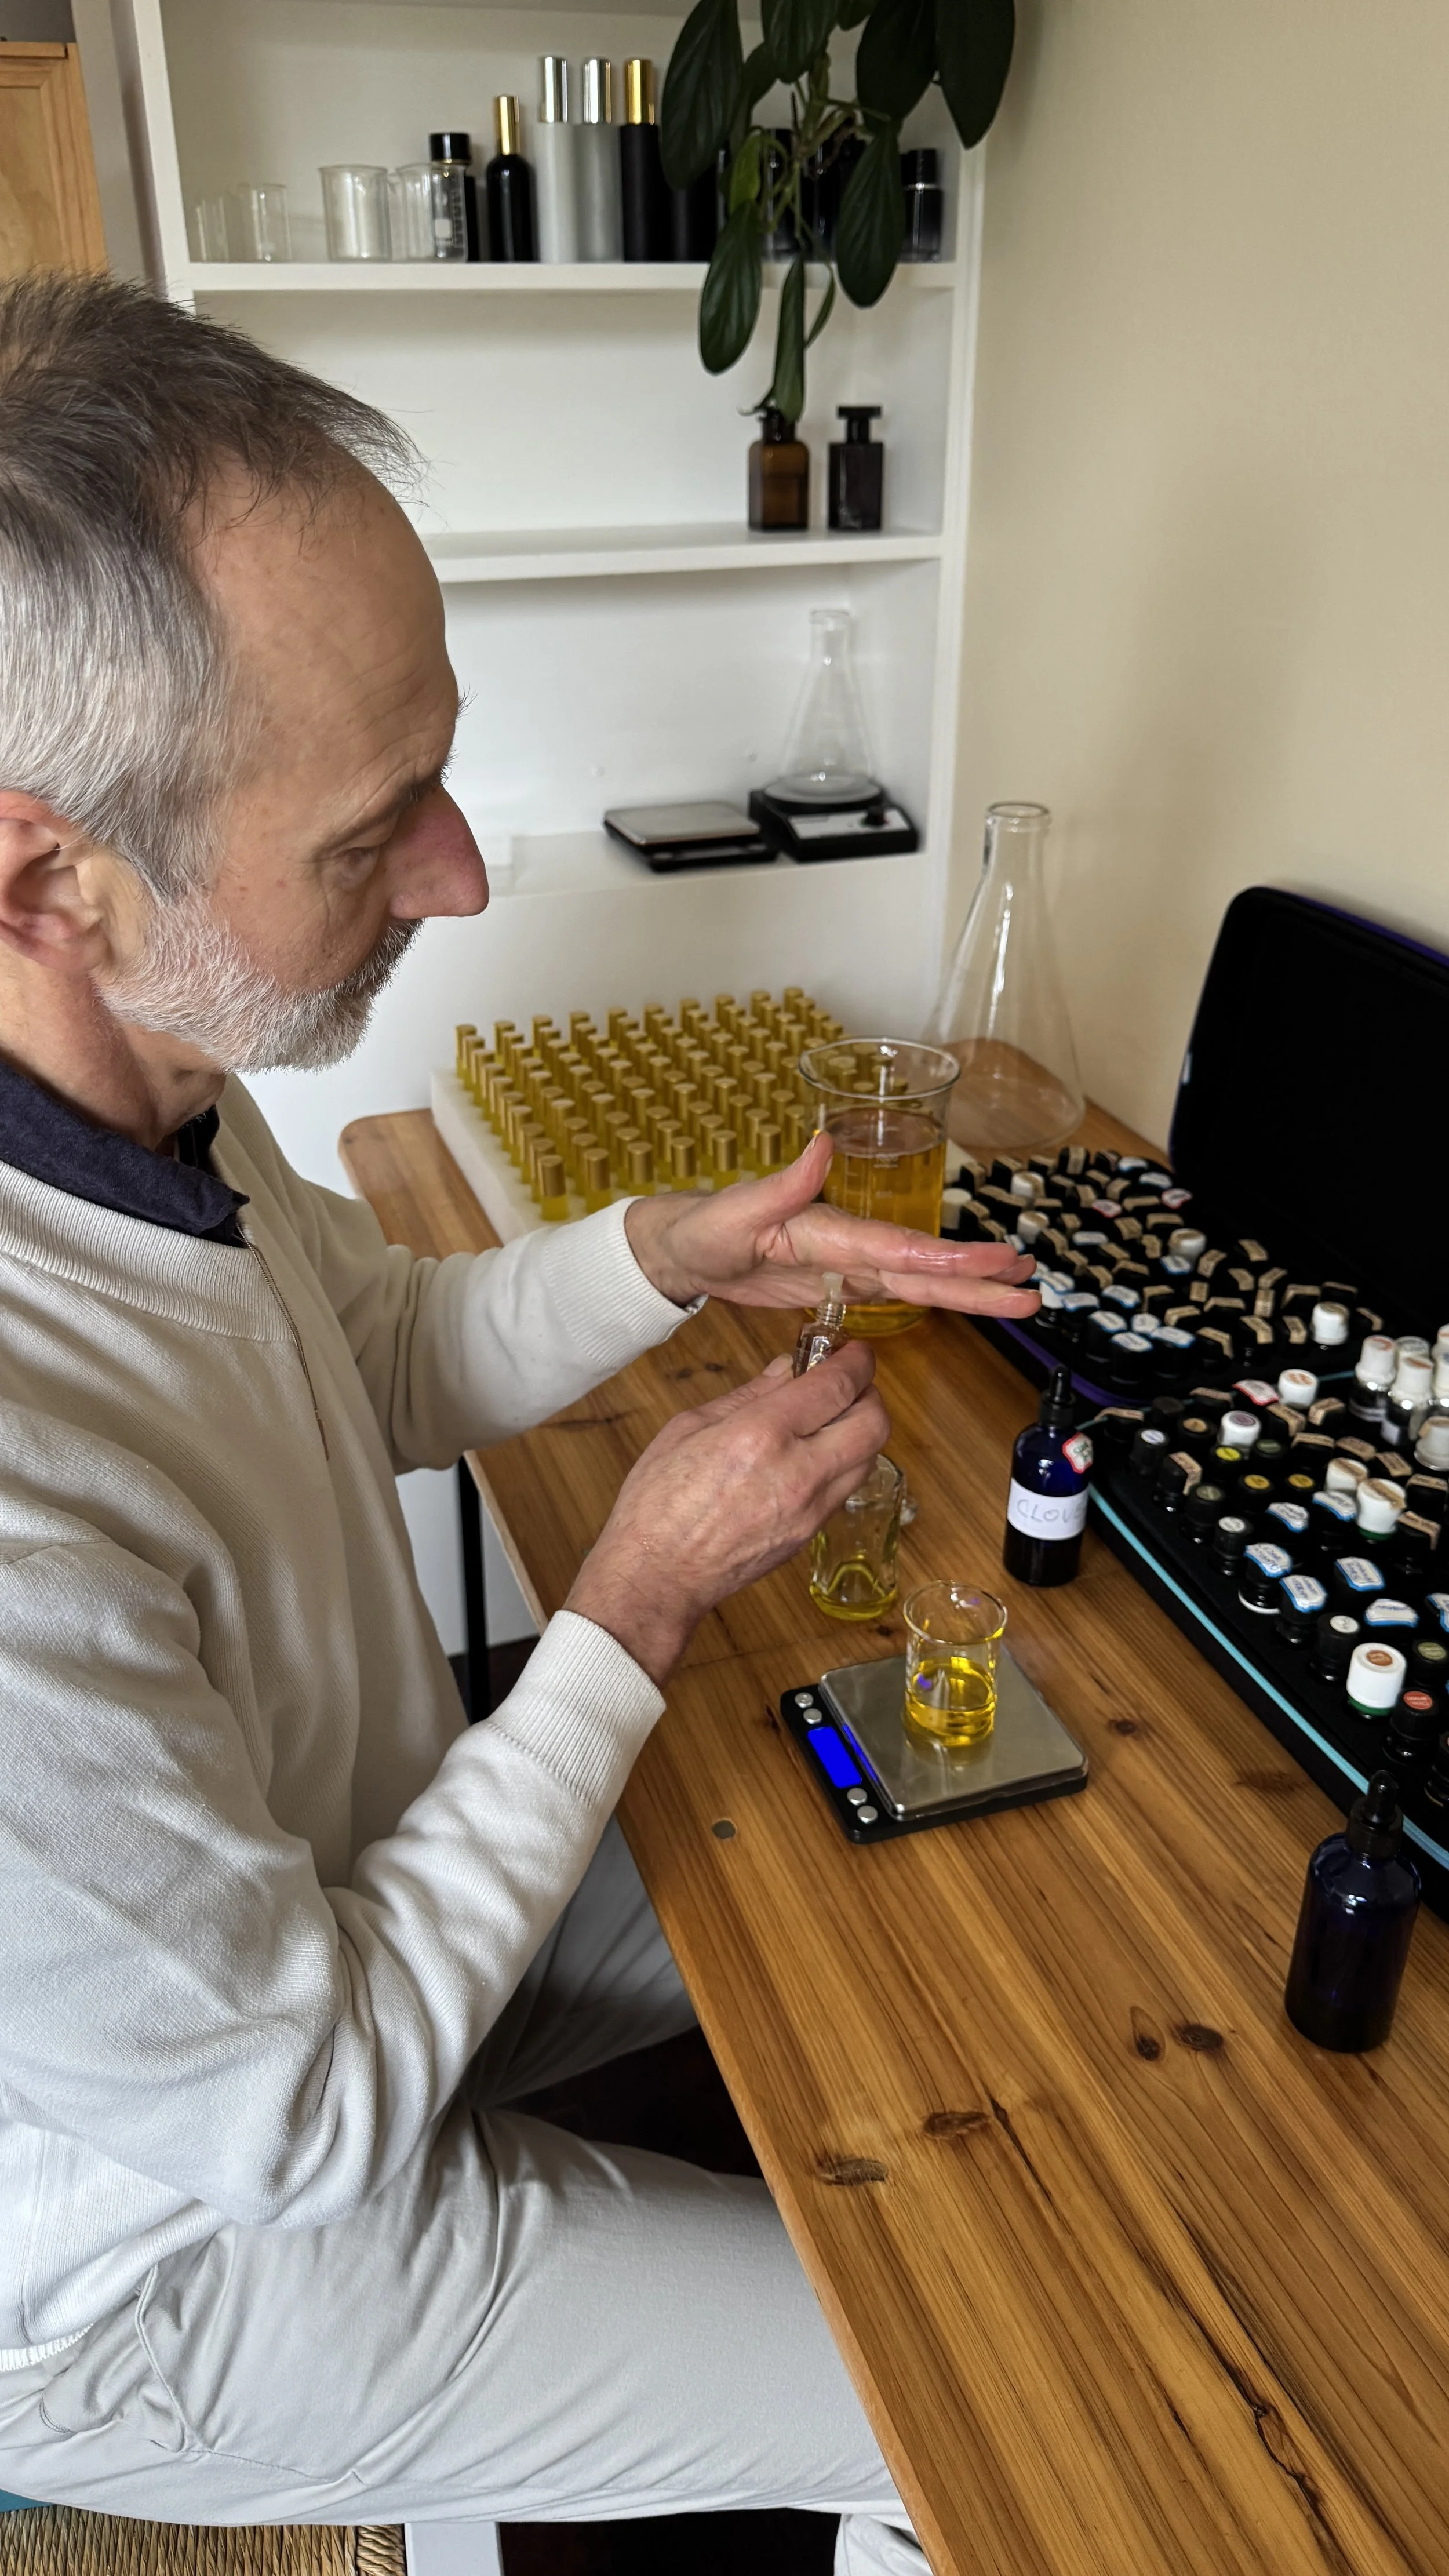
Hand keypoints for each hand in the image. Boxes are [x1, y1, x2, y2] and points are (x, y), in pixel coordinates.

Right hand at [566, 1339, 888, 1685]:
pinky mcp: (810, 1535)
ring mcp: (809, 1510)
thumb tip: (787, 1368)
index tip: (854, 1351)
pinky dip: (842, 1463)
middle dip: (869, 1393)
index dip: (856, 1361)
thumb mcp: (690, 1427)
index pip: (837, 1386)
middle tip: (847, 1384)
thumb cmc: (658, 1502)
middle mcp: (796, 1472)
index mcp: (760, 1434)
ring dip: (859, 1430)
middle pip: (874, 1423)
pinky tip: (812, 1456)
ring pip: (869, 1458)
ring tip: (829, 1420)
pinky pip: (845, 1488)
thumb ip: (748, 1395)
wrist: (657, 1576)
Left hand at [624, 1130, 1037, 1317]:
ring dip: (969, 1291)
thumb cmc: (703, 1226)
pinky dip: (937, 1297)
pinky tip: (972, 1300)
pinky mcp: (841, 1282)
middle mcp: (849, 1242)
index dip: (946, 1256)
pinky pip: (898, 1291)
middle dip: (977, 1279)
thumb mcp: (733, 1211)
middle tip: (1030, 1287)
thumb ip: (780, 1185)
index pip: (896, 1245)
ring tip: (1021, 1296)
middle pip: (922, 1266)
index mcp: (829, 1226)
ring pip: (919, 1281)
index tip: (994, 1260)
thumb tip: (821, 1146)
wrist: (685, 1247)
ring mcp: (849, 1263)